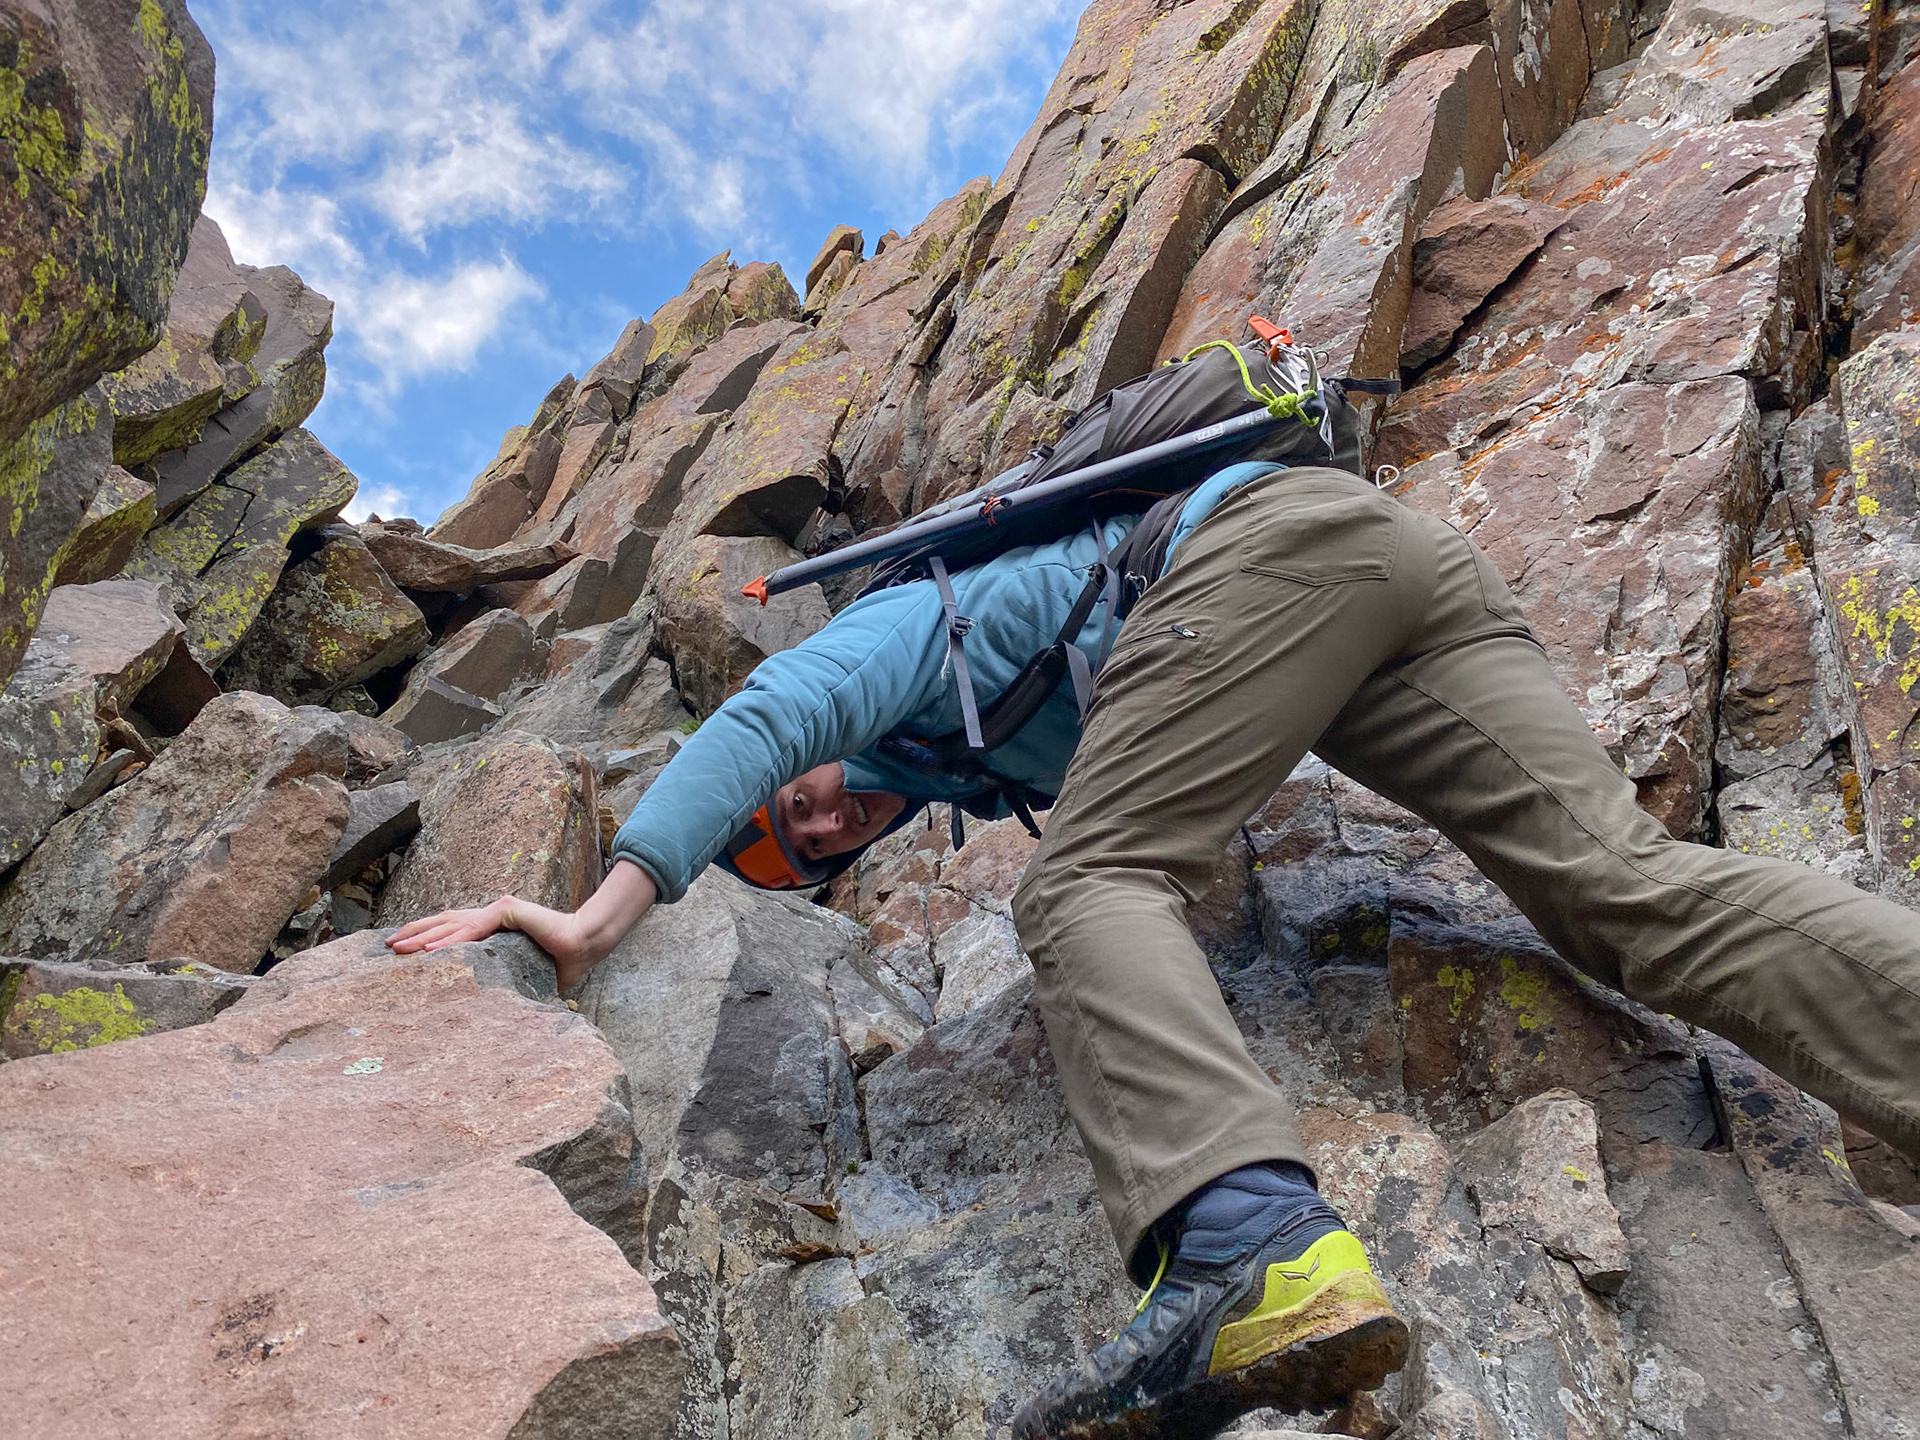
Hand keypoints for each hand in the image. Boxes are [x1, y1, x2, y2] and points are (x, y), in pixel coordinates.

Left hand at [383, 860, 658, 993]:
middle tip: (387, 946)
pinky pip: (472, 929)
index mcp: (494, 926)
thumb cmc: (559, 961)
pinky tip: (429, 951)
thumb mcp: (521, 972)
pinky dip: (449, 940)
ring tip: (397, 947)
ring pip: (451, 923)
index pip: (453, 926)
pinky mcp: (508, 913)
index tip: (403, 947)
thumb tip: (489, 1012)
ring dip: (421, 936)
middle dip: (413, 933)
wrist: (585, 945)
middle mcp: (492, 913)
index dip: (427, 934)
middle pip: (444, 921)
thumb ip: (502, 979)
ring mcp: (498, 910)